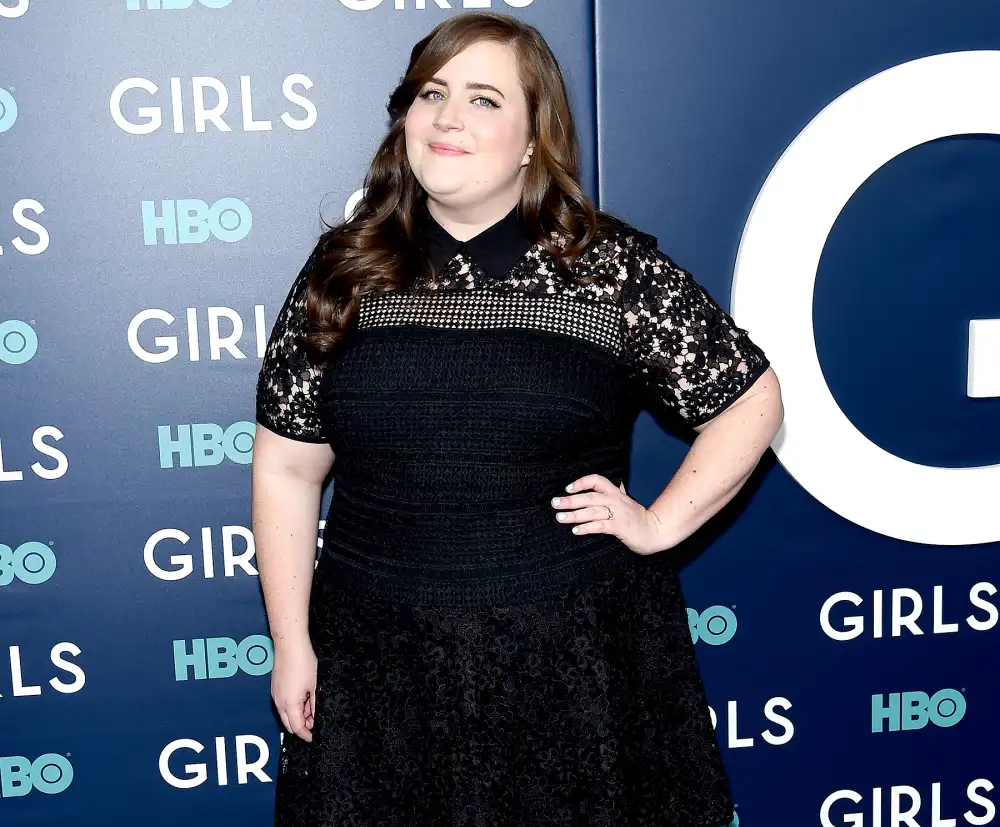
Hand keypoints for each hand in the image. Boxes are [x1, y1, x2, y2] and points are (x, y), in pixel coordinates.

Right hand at [271, 640, 317, 742]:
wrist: (290, 645)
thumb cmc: (303, 662)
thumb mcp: (315, 686)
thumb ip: (314, 705)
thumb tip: (315, 718)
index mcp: (289, 704)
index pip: (297, 728)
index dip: (306, 735)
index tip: (314, 737)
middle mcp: (279, 702)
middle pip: (289, 724)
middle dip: (302, 726)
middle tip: (315, 722)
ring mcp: (276, 695)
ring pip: (286, 714)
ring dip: (298, 715)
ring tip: (312, 706)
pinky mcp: (276, 688)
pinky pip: (283, 704)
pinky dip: (293, 706)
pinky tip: (304, 697)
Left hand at [551, 474, 667, 555]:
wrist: (656, 531)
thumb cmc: (637, 518)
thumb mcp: (625, 502)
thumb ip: (612, 495)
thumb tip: (598, 489)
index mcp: (615, 493)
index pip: (597, 481)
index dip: (581, 482)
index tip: (568, 488)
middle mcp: (615, 501)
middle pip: (589, 497)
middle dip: (570, 500)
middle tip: (555, 503)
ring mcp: (618, 514)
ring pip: (592, 511)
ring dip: (574, 514)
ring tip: (560, 517)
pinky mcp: (620, 527)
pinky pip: (600, 526)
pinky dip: (587, 528)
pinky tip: (576, 530)